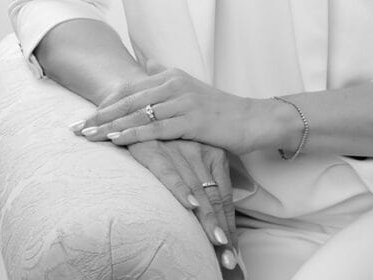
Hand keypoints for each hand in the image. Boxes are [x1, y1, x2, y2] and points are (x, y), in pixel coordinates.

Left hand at [72, 61, 267, 154]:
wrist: (251, 119)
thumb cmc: (218, 108)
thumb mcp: (190, 86)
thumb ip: (165, 74)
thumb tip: (146, 60)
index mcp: (171, 75)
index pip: (130, 88)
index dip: (105, 103)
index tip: (84, 116)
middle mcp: (174, 84)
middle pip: (128, 100)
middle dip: (99, 115)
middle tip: (74, 127)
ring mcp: (183, 101)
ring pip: (137, 114)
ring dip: (109, 126)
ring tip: (87, 135)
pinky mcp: (191, 120)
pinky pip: (156, 128)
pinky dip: (134, 133)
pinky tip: (116, 139)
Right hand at [126, 138, 241, 275]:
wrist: (137, 114)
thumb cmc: (167, 139)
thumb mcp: (192, 154)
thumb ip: (206, 179)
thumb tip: (214, 217)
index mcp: (214, 152)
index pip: (225, 195)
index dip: (230, 224)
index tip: (235, 250)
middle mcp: (200, 151)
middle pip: (215, 198)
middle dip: (223, 231)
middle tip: (230, 259)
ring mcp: (178, 150)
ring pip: (197, 191)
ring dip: (208, 222)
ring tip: (219, 246)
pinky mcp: (154, 150)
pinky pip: (170, 173)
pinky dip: (180, 189)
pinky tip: (190, 205)